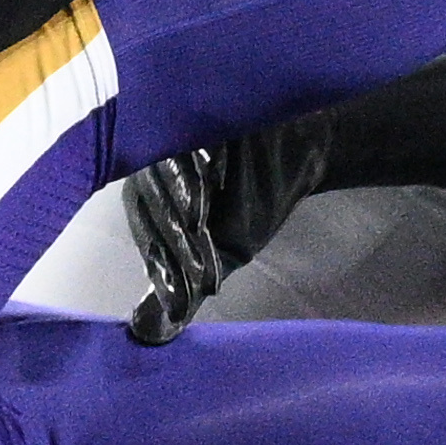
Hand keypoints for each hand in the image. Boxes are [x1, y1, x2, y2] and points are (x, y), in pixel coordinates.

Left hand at [117, 118, 327, 345]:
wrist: (298, 156)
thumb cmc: (252, 204)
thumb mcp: (218, 256)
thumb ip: (183, 291)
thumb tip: (147, 334)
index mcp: (147, 203)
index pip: (150, 239)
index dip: (166, 271)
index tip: (184, 302)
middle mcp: (148, 168)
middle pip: (153, 205)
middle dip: (176, 241)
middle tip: (202, 274)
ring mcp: (172, 135)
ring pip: (167, 169)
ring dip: (183, 196)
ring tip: (200, 222)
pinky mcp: (201, 111)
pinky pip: (195, 133)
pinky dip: (203, 154)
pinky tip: (217, 175)